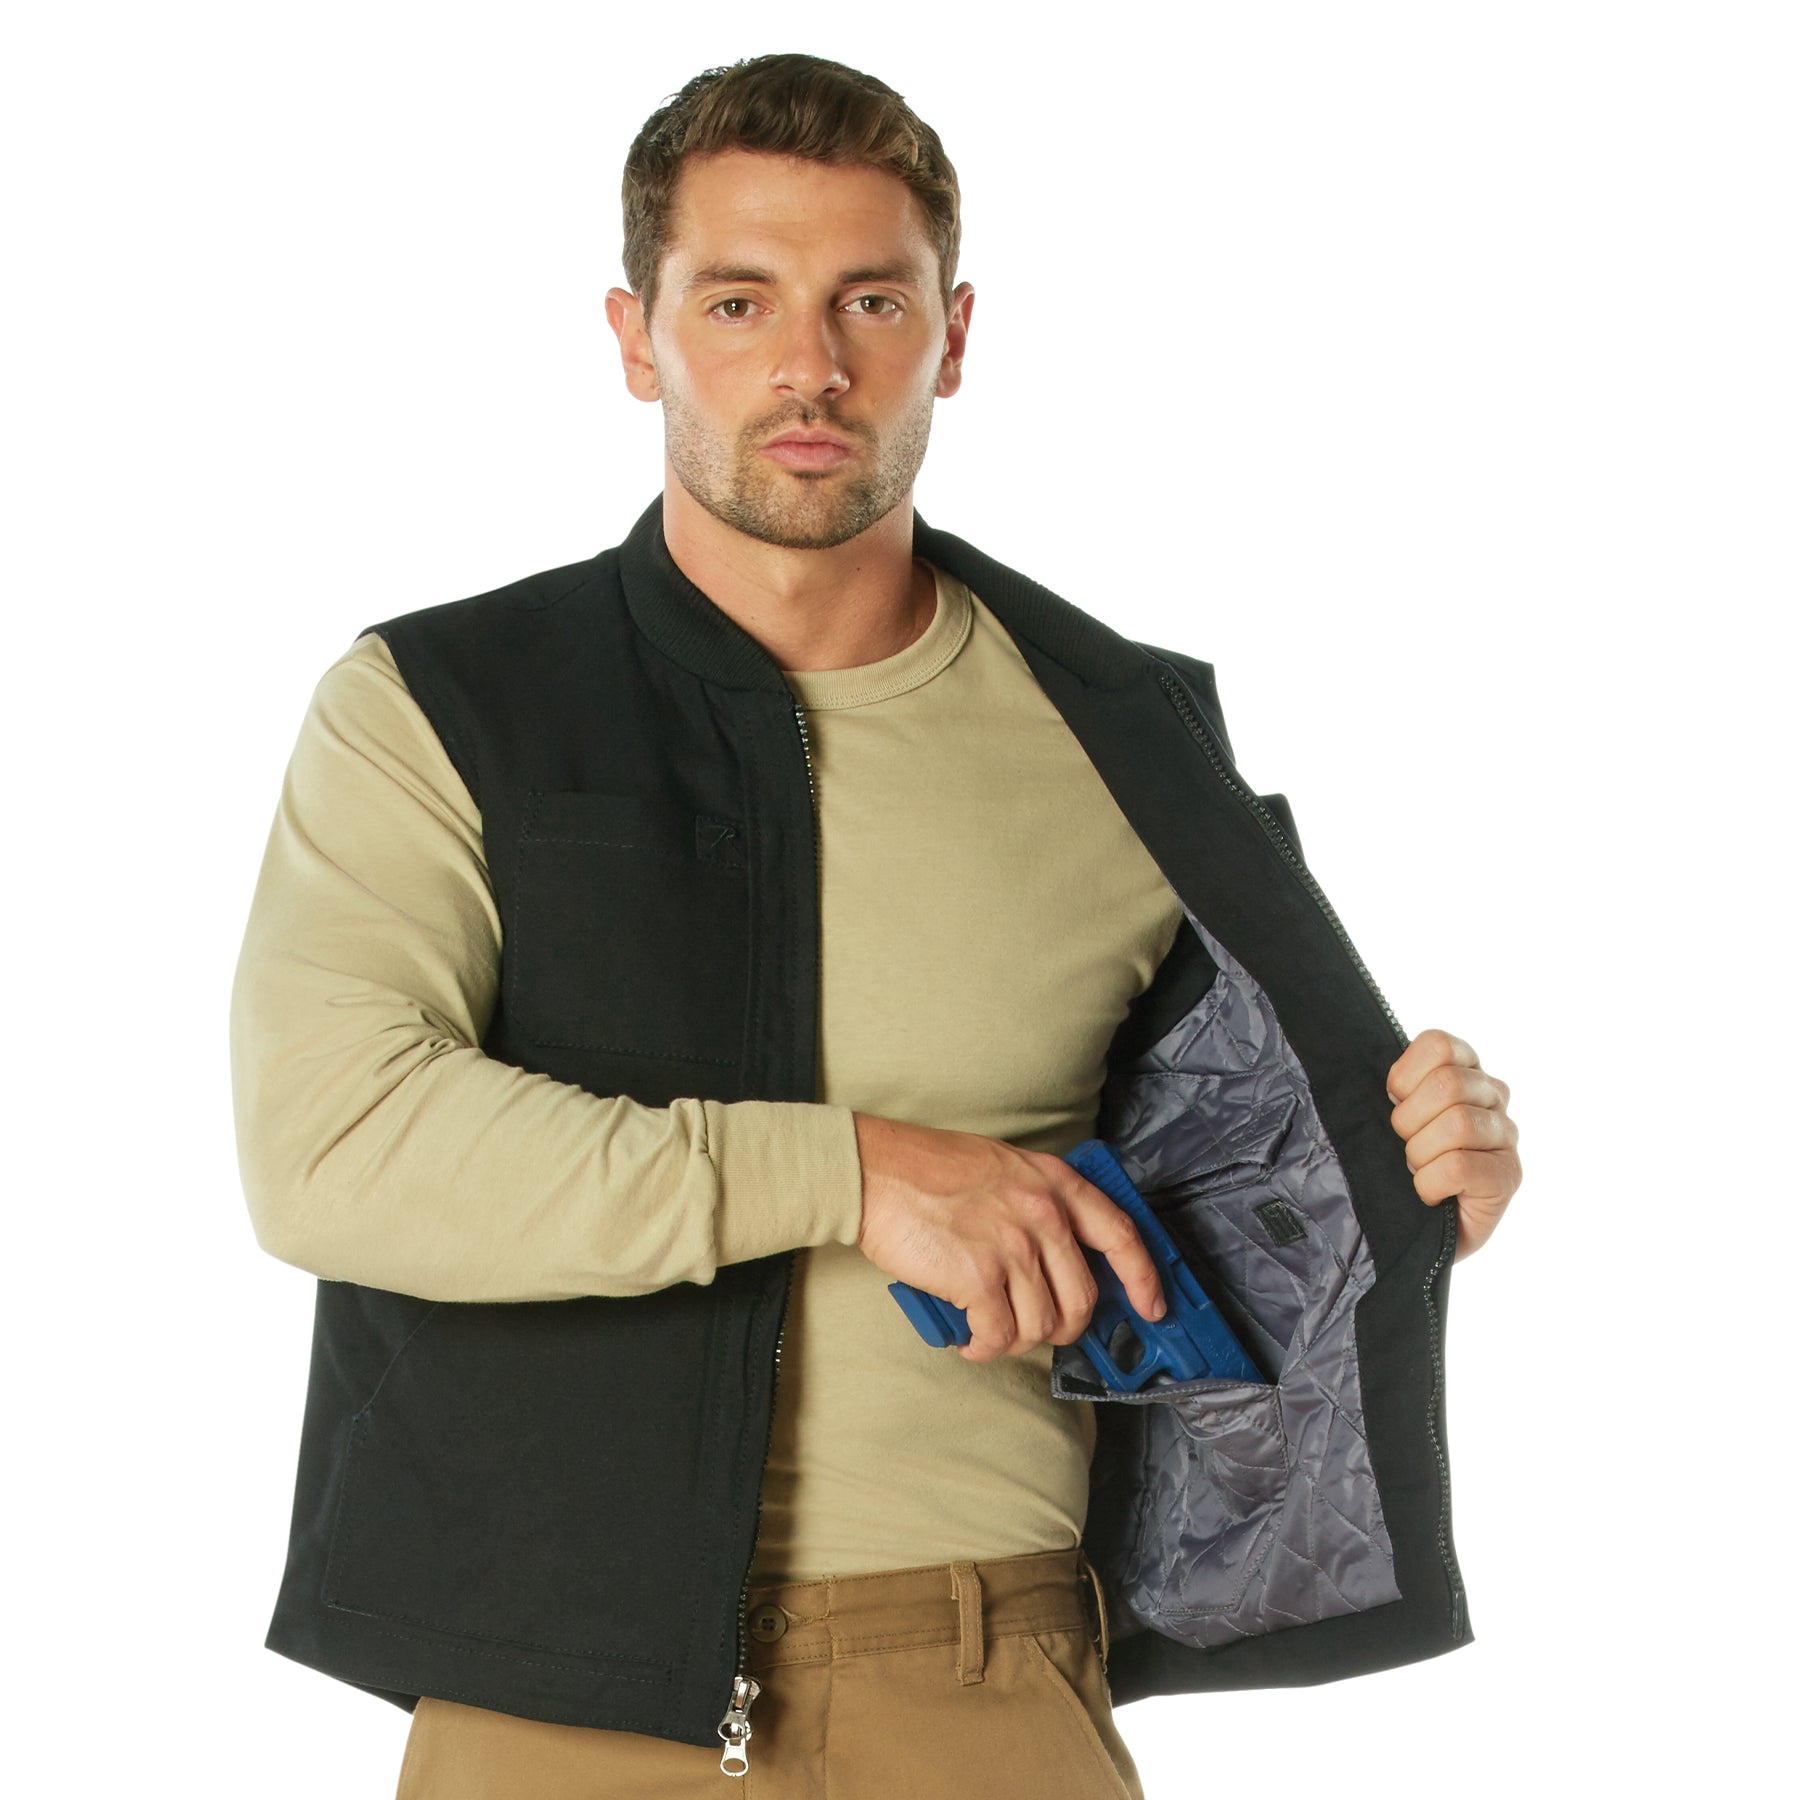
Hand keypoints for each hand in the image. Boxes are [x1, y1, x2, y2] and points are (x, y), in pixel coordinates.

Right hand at [852, 1114, 1167, 1363]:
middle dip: (1063, 1328)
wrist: (877, 1170)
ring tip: (990, 1329)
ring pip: (1042, 1325)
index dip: (1143, 1278)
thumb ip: (1040, 1203)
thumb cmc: (930, 1168)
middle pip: (1082, 1298)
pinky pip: (999, 1336)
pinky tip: (970, 1339)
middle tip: (1035, 1329)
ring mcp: (1013, 1246)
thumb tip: (1058, 1260)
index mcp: (1054, 1183)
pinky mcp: (978, 1277)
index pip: (1121, 1235)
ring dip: (1017, 1340)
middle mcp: (1043, 1214)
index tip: (1152, 1307)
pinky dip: (985, 1348)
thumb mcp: (1005, 1168)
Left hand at [1386, 1029, 1520, 1259]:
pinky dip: (1431, 1183)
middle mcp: (1493, 1095)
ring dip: (1420, 1154)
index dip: (1404, 1078)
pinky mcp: (1508, 1175)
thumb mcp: (1389, 1115)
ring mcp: (1505, 1136)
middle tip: (1404, 1147)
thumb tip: (1357, 1066)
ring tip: (1418, 1171)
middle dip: (1408, 1122)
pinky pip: (1460, 1165)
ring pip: (1457, 1124)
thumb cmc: (1397, 1164)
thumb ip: (1393, 1086)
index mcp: (1464, 1068)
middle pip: (1446, 1084)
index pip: (1438, 1044)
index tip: (1394, 1104)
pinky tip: (1431, 1193)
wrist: (1412, 1230)